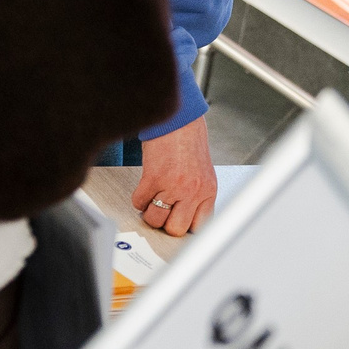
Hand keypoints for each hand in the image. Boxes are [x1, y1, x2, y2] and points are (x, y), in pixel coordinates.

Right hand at [129, 116, 216, 237]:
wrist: (178, 120)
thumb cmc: (189, 143)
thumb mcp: (203, 173)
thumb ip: (198, 196)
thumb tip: (185, 220)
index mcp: (208, 191)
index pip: (199, 226)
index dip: (185, 227)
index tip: (177, 224)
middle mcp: (193, 191)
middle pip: (175, 229)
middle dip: (165, 223)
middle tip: (163, 210)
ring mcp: (173, 185)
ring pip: (155, 219)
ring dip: (149, 212)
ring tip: (153, 198)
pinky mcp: (153, 178)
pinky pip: (140, 203)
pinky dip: (139, 199)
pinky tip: (146, 187)